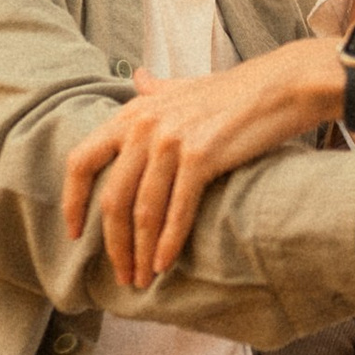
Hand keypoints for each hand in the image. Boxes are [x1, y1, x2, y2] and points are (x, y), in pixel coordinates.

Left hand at [61, 38, 340, 287]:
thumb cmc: (235, 91)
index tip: (75, 232)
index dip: (72, 201)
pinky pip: (176, 209)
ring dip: (141, 251)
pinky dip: (168, 242)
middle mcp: (145, 126)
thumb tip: (137, 77)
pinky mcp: (201, 156)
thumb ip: (156, 89)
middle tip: (122, 273)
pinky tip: (165, 263)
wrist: (281, 86)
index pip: (81, 162)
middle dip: (114, 244)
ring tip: (143, 277)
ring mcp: (171, 140)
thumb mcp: (186, 85)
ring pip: (142, 211)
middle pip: (112, 198)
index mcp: (133, 112)